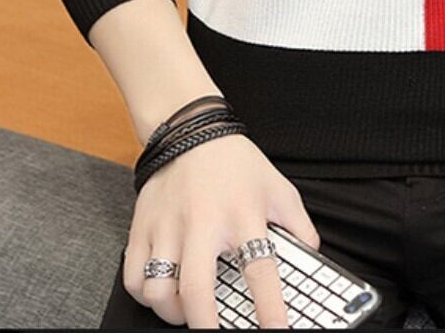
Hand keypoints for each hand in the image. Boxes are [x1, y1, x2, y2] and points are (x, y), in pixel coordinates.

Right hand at [122, 133, 320, 329]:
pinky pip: (133, 279)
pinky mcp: (141, 227)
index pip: (260, 269)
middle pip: (197, 292)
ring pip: (159, 291)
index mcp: (243, 214)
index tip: (277, 331)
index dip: (270, 308)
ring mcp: (168, 227)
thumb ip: (298, 226)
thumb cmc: (237, 164)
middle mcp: (203, 223)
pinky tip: (164, 292)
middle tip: (216, 334)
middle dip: (206, 326)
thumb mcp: (278, 188)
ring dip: (174, 313)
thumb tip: (311, 259)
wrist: (192, 131)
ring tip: (189, 311)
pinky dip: (146, 296)